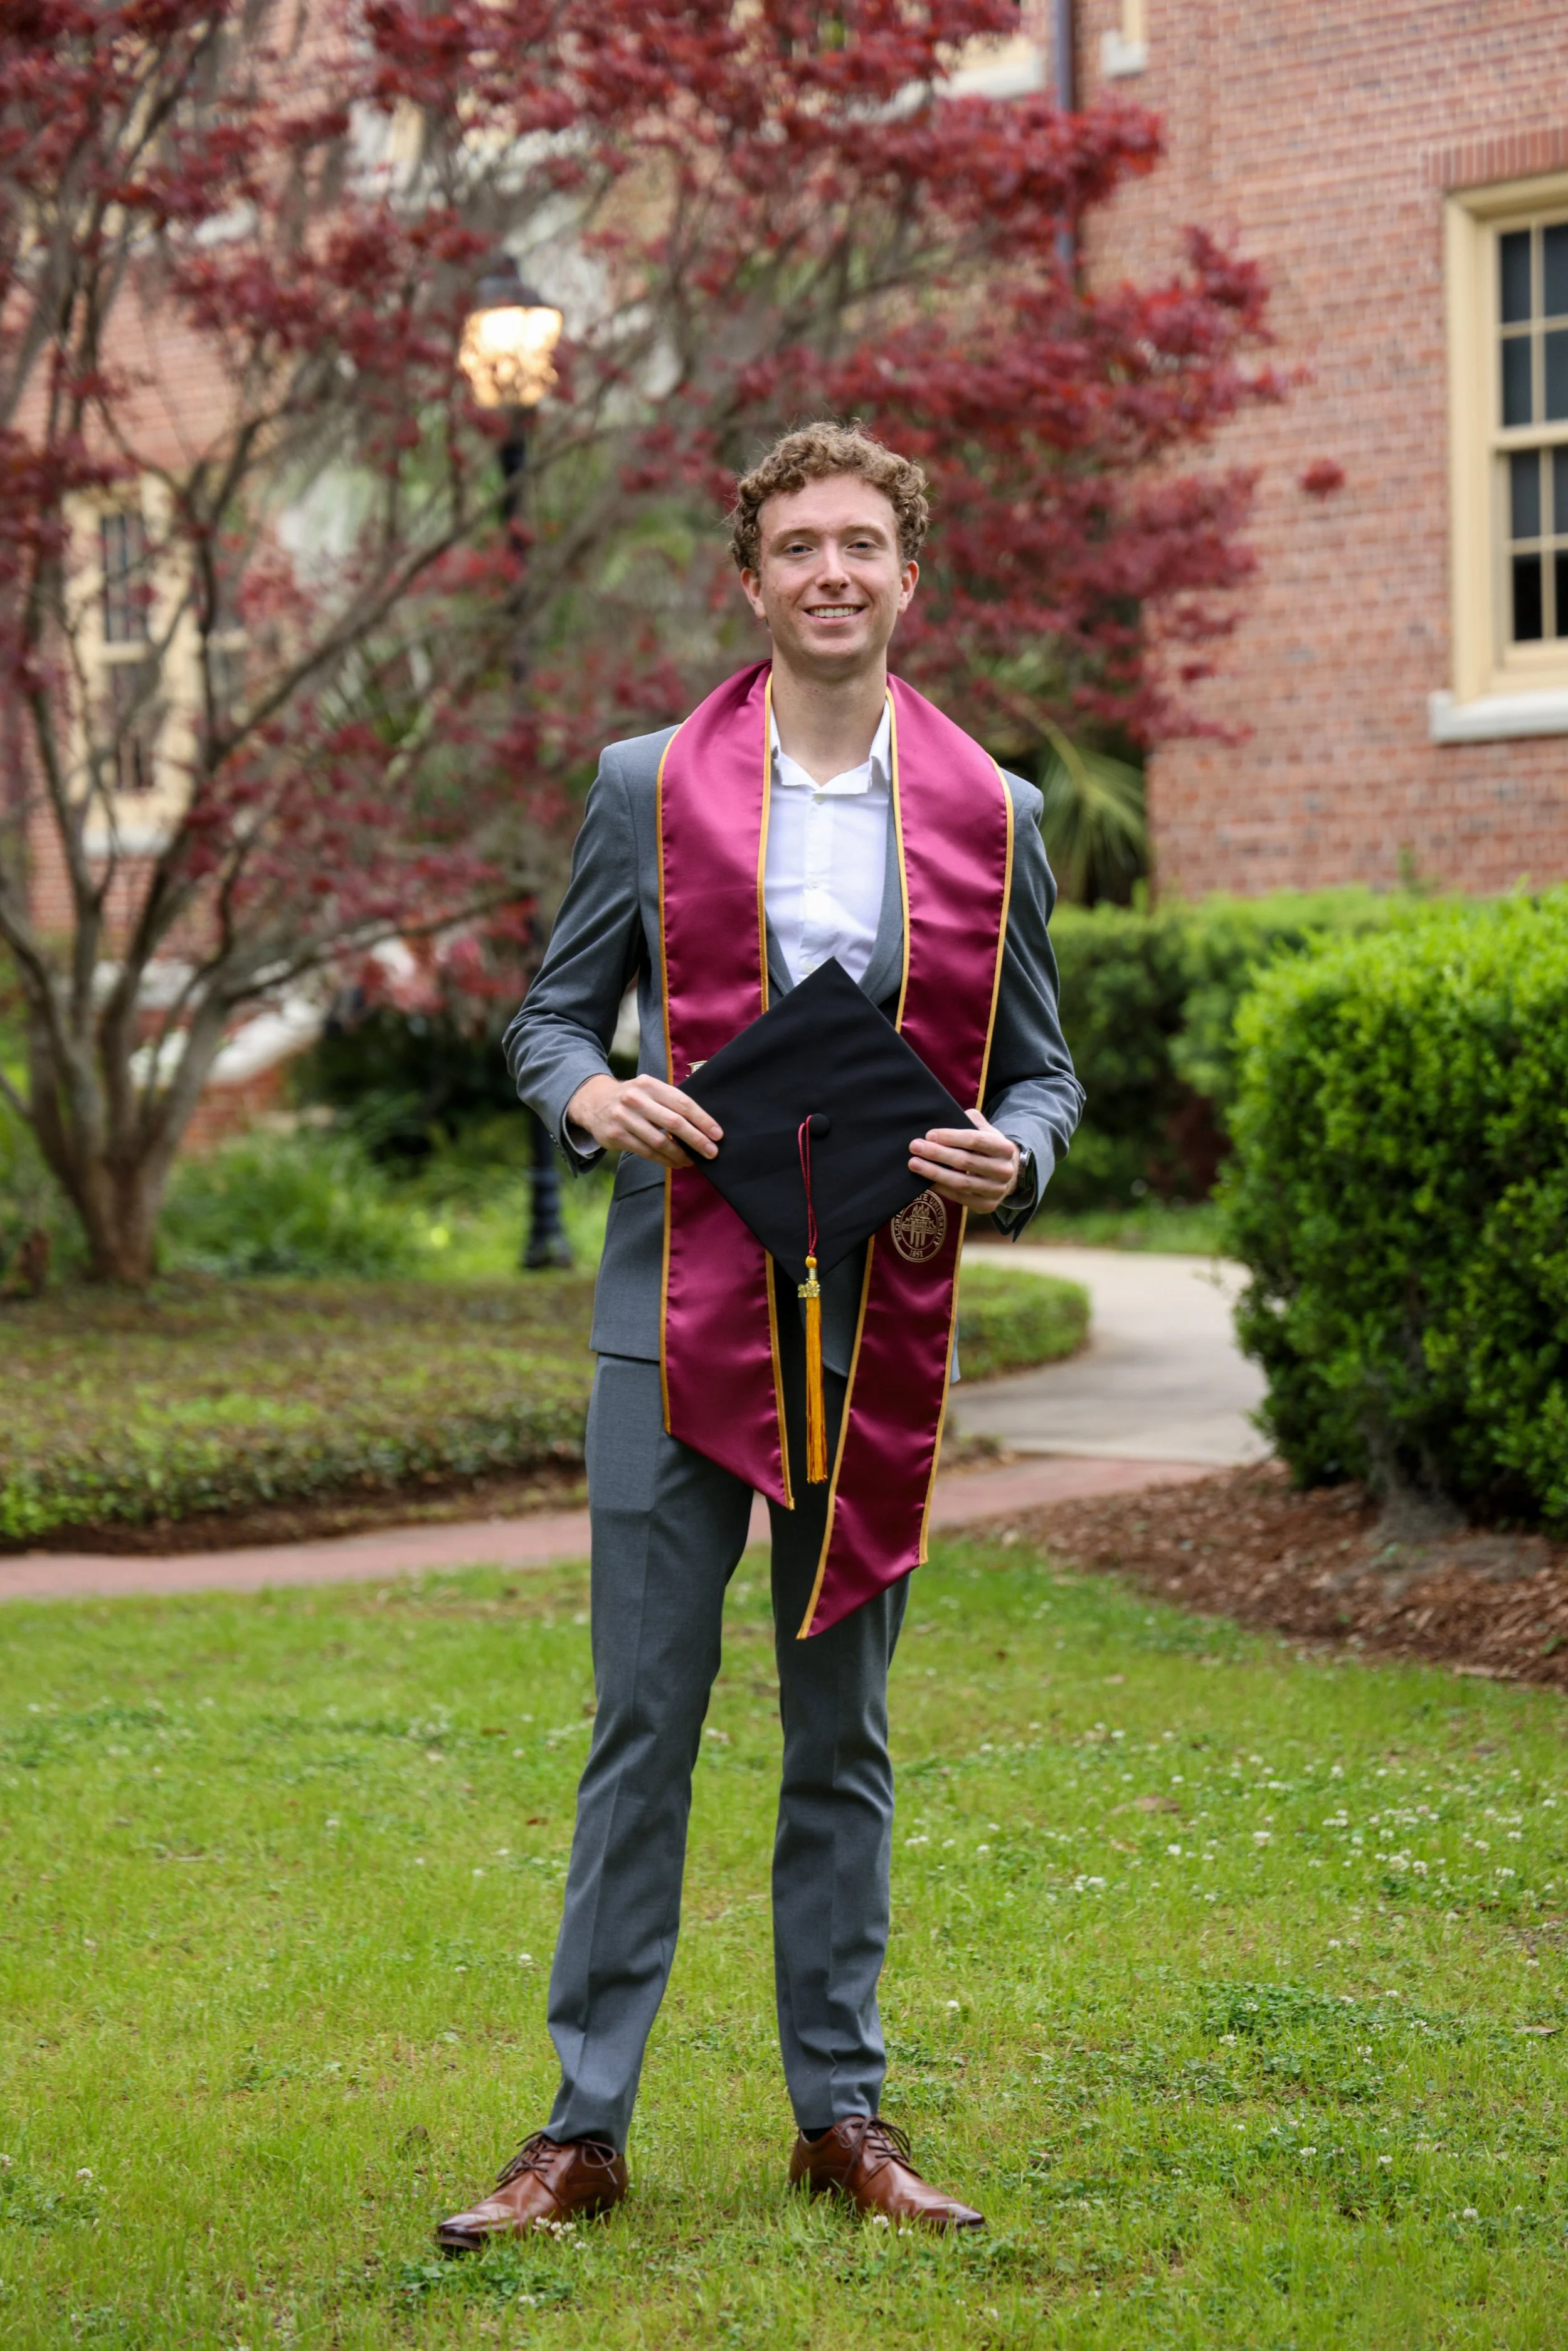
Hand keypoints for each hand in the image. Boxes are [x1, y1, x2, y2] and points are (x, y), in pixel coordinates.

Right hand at [566, 1071, 720, 1169]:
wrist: (593, 1101)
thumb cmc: (631, 1098)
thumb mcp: (648, 1090)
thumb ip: (670, 1102)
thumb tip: (702, 1125)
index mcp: (650, 1084)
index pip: (682, 1103)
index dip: (702, 1119)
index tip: (717, 1134)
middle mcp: (636, 1099)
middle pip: (673, 1122)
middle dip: (696, 1139)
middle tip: (711, 1152)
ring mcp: (624, 1117)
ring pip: (659, 1141)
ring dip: (680, 1154)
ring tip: (692, 1161)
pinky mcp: (616, 1135)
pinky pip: (646, 1151)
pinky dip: (664, 1160)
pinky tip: (675, 1163)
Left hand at [909, 1108, 1019, 1214]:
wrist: (1007, 1174)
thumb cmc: (989, 1149)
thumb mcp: (987, 1132)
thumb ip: (972, 1121)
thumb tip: (951, 1114)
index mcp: (1005, 1148)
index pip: (976, 1140)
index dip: (951, 1137)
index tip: (929, 1135)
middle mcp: (1004, 1171)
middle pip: (966, 1161)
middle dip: (937, 1153)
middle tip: (915, 1147)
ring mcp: (996, 1191)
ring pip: (961, 1182)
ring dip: (934, 1173)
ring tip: (914, 1164)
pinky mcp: (987, 1206)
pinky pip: (960, 1198)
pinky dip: (941, 1188)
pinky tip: (925, 1181)